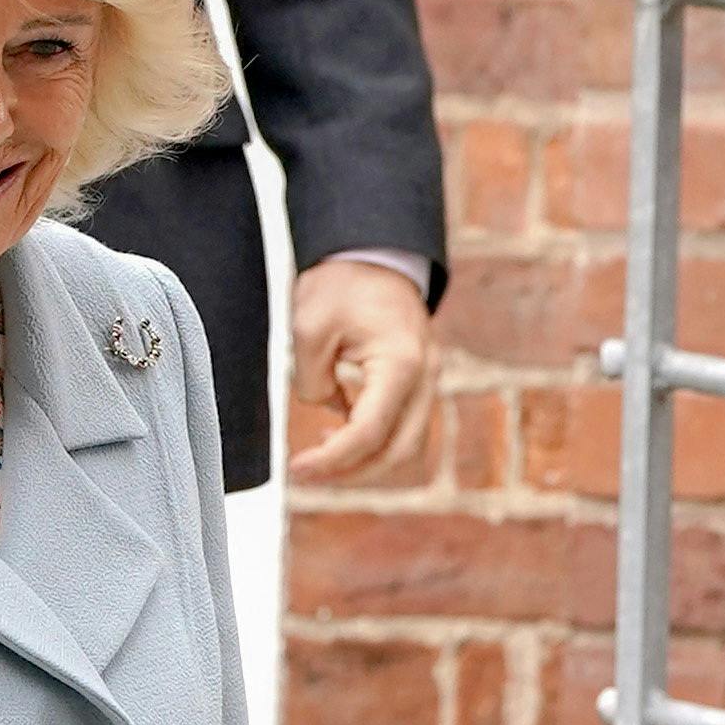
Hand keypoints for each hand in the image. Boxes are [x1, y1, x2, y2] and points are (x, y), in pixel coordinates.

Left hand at [287, 256, 438, 488]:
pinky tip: (337, 434)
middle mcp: (425, 376)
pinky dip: (373, 442)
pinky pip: (403, 427)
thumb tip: (325, 411)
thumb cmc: (343, 281)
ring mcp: (428, 380)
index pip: (369, 432)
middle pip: (398, 452)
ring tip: (321, 454)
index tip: (297, 468)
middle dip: (352, 473)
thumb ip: (312, 382)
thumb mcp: (309, 327)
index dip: (331, 460)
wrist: (375, 250)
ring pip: (406, 445)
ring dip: (365, 461)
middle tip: (307, 474)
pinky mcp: (419, 381)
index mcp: (401, 363)